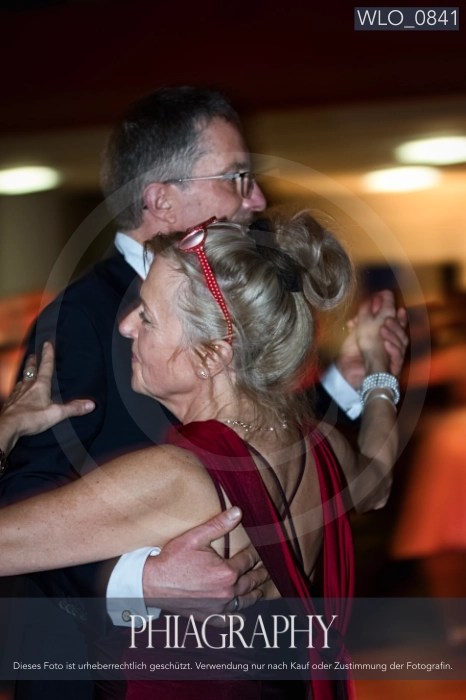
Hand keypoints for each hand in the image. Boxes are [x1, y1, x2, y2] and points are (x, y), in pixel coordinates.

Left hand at [0, 342, 94, 453]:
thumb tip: (91, 404)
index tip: (48, 343)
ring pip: (22, 379)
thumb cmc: (30, 418)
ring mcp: (17, 393)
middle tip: (32, 354)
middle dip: (32, 361)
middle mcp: (27, 386)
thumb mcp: (56, 414)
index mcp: (40, 385)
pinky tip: (18, 393)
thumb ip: (73, 408)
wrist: (7, 427)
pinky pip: (15, 392)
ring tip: (26, 373)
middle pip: (30, 369)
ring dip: (25, 375)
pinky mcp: (10, 402)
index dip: (48, 354)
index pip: (46, 366)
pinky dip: (18, 389)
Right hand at [142, 507, 268, 620]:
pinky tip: (240, 614)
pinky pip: (229, 620)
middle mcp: (226, 593)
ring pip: (244, 603)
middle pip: (251, 582)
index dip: (256, 554)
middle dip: (260, 574)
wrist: (152, 583)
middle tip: (267, 569)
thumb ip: (219, 525)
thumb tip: (238, 512)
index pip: (248, 561)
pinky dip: (237, 616)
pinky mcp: (208, 617)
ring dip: (254, 594)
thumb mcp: (195, 537)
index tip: (260, 550)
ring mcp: (218, 608)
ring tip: (260, 588)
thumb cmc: (172, 559)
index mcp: (226, 572)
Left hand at [336, 291, 407, 386]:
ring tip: (382, 329)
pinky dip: (392, 350)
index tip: (401, 309)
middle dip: (396, 326)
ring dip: (393, 336)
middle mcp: (392, 351)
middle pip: (402, 336)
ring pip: (402, 347)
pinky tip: (386, 344)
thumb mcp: (356, 334)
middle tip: (387, 319)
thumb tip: (366, 302)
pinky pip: (397, 360)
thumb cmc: (352, 356)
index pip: (398, 329)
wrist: (346, 376)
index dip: (401, 319)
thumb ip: (362, 318)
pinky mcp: (391, 372)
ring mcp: (392, 361)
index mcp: (386, 341)